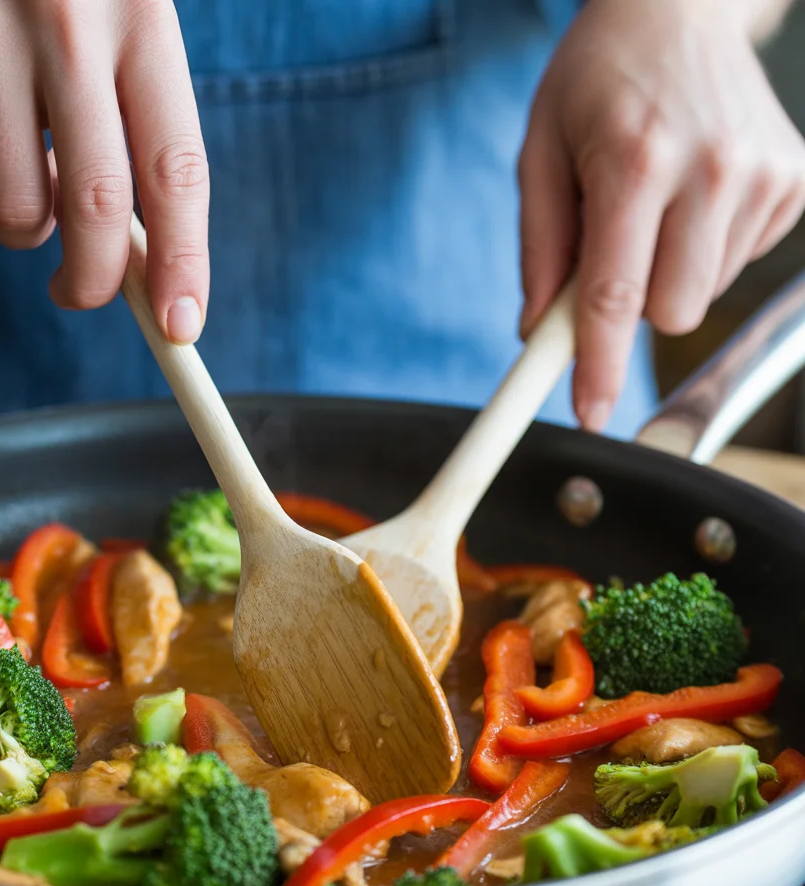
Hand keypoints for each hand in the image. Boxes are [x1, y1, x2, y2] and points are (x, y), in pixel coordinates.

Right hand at [0, 0, 208, 341]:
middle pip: (95, 207)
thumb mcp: (124, 23)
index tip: (182, 325)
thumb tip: (140, 260)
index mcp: (141, 20)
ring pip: (15, 209)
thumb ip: (139, 128)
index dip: (184, 261)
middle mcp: (67, 27)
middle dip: (95, 281)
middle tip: (83, 294)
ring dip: (28, 228)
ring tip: (31, 181)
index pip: (176, 171)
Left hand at [519, 0, 804, 430]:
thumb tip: (540, 333)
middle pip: (669, 312)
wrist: (679, 9)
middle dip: (632, 305)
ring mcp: (762, 174)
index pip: (613, 295)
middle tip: (615, 250)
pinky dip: (704, 251)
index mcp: (634, 163)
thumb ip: (540, 250)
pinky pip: (737, 266)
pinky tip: (693, 198)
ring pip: (702, 296)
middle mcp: (710, 169)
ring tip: (655, 205)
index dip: (598, 366)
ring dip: (667, 273)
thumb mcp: (539, 154)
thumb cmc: (597, 82)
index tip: (589, 412)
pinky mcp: (794, 180)